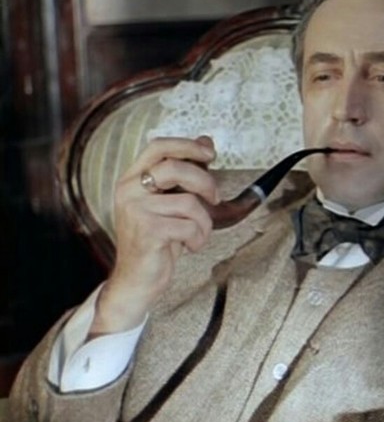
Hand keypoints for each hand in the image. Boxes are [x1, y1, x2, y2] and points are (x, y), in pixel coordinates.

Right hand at [90, 136, 219, 335]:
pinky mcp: (148, 231)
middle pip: (175, 168)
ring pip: (189, 202)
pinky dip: (199, 238)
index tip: (210, 153)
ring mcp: (136, 210)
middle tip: (216, 198)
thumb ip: (184, 174)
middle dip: (205, 182)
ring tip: (197, 234)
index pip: (158, 146)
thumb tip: (206, 141)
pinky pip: (190, 226)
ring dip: (204, 222)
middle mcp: (129, 191)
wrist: (137, 280)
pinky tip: (190, 246)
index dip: (187, 145)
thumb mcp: (169, 202)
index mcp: (132, 179)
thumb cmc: (156, 240)